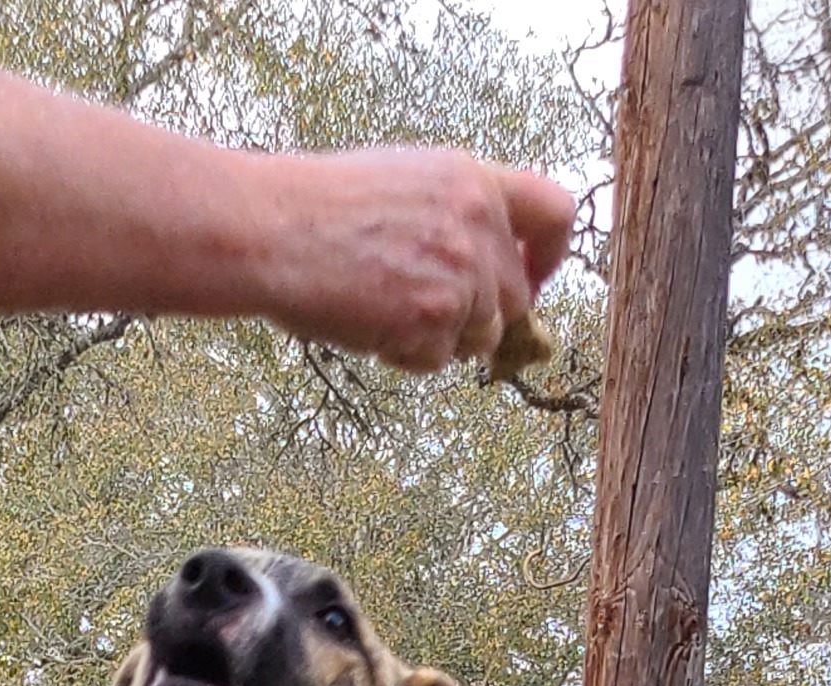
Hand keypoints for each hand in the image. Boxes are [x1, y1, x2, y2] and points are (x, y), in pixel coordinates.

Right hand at [253, 150, 575, 372]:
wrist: (275, 229)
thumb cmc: (322, 206)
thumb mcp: (408, 181)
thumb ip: (457, 214)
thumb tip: (486, 263)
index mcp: (474, 180)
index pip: (555, 214)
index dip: (549, 257)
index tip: (532, 278)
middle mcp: (478, 225)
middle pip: (516, 297)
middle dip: (479, 314)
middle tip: (429, 314)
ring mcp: (460, 276)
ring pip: (480, 337)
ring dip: (440, 337)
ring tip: (385, 307)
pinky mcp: (434, 322)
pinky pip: (437, 360)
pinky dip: (405, 354)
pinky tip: (368, 322)